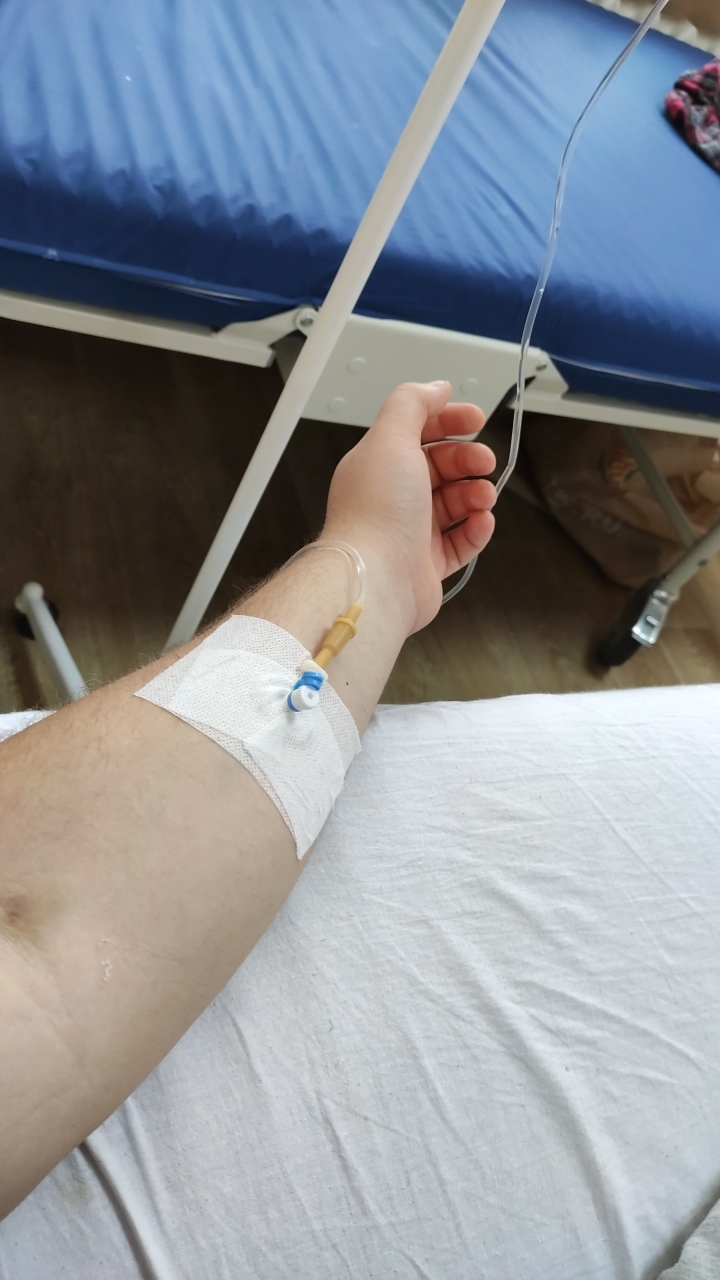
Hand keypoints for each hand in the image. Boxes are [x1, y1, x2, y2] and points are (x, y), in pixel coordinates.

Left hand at [323, 381, 495, 632]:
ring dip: (476, 493)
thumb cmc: (377, 514)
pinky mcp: (427, 563)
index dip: (448, 420)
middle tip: (484, 461)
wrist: (376, 578)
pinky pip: (461, 541)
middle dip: (467, 458)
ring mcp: (410, 530)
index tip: (475, 419)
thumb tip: (435, 387)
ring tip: (483, 496)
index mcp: (379, 463)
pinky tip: (482, 521)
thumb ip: (412, 403)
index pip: (417, 431)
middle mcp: (393, 496)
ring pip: (454, 503)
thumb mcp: (391, 437)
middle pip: (441, 466)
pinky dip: (476, 529)